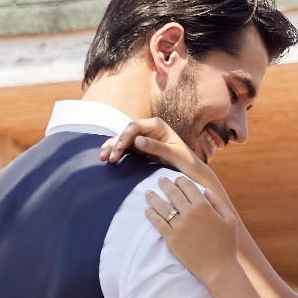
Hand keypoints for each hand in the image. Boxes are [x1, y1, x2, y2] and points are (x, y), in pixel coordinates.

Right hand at [99, 116, 219, 192]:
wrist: (194, 172)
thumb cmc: (187, 162)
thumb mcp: (173, 154)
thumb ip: (156, 147)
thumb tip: (137, 141)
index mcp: (158, 125)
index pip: (135, 127)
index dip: (124, 137)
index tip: (118, 149)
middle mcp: (150, 128)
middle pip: (127, 133)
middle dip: (116, 143)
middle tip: (107, 157)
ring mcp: (145, 137)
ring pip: (125, 140)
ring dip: (113, 147)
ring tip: (102, 157)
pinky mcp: (143, 148)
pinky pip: (127, 147)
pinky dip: (118, 151)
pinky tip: (108, 155)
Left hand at [145, 173, 240, 284]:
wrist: (219, 269)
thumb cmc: (226, 245)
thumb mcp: (229, 220)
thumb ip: (218, 202)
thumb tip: (205, 191)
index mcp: (204, 206)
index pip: (188, 186)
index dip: (180, 180)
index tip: (176, 180)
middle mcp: (189, 213)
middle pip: (173, 193)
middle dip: (165, 184)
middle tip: (160, 180)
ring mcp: (179, 226)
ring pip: (162, 206)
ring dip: (153, 197)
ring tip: (148, 193)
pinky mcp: (171, 239)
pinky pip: (158, 223)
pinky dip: (151, 215)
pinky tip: (147, 210)